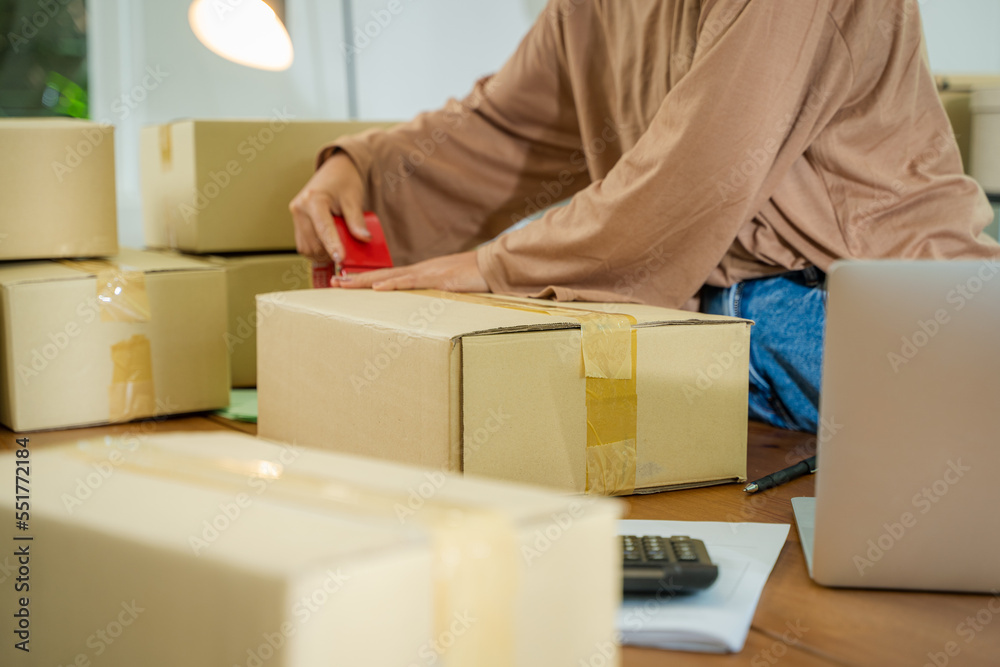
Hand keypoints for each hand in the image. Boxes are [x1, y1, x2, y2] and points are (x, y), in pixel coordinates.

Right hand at [288, 152, 370, 262]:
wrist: (334, 171)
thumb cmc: (344, 181)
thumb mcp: (353, 198)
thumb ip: (357, 220)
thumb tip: (364, 239)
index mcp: (313, 199)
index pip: (323, 228)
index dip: (332, 245)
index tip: (340, 259)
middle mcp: (299, 208)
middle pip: (314, 242)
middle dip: (330, 251)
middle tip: (348, 251)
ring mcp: (295, 216)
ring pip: (307, 248)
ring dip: (323, 253)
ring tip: (338, 246)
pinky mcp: (296, 223)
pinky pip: (304, 245)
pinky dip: (317, 250)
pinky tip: (328, 245)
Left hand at [334, 250, 488, 292]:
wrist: (496, 266)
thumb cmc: (477, 278)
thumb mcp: (452, 289)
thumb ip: (437, 296)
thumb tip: (426, 308)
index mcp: (422, 274)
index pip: (389, 277)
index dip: (367, 280)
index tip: (347, 282)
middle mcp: (421, 271)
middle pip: (382, 275)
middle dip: (357, 279)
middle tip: (333, 282)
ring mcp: (428, 273)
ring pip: (390, 277)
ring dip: (366, 281)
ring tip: (344, 284)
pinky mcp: (439, 279)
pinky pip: (411, 282)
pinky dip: (392, 285)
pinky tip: (377, 288)